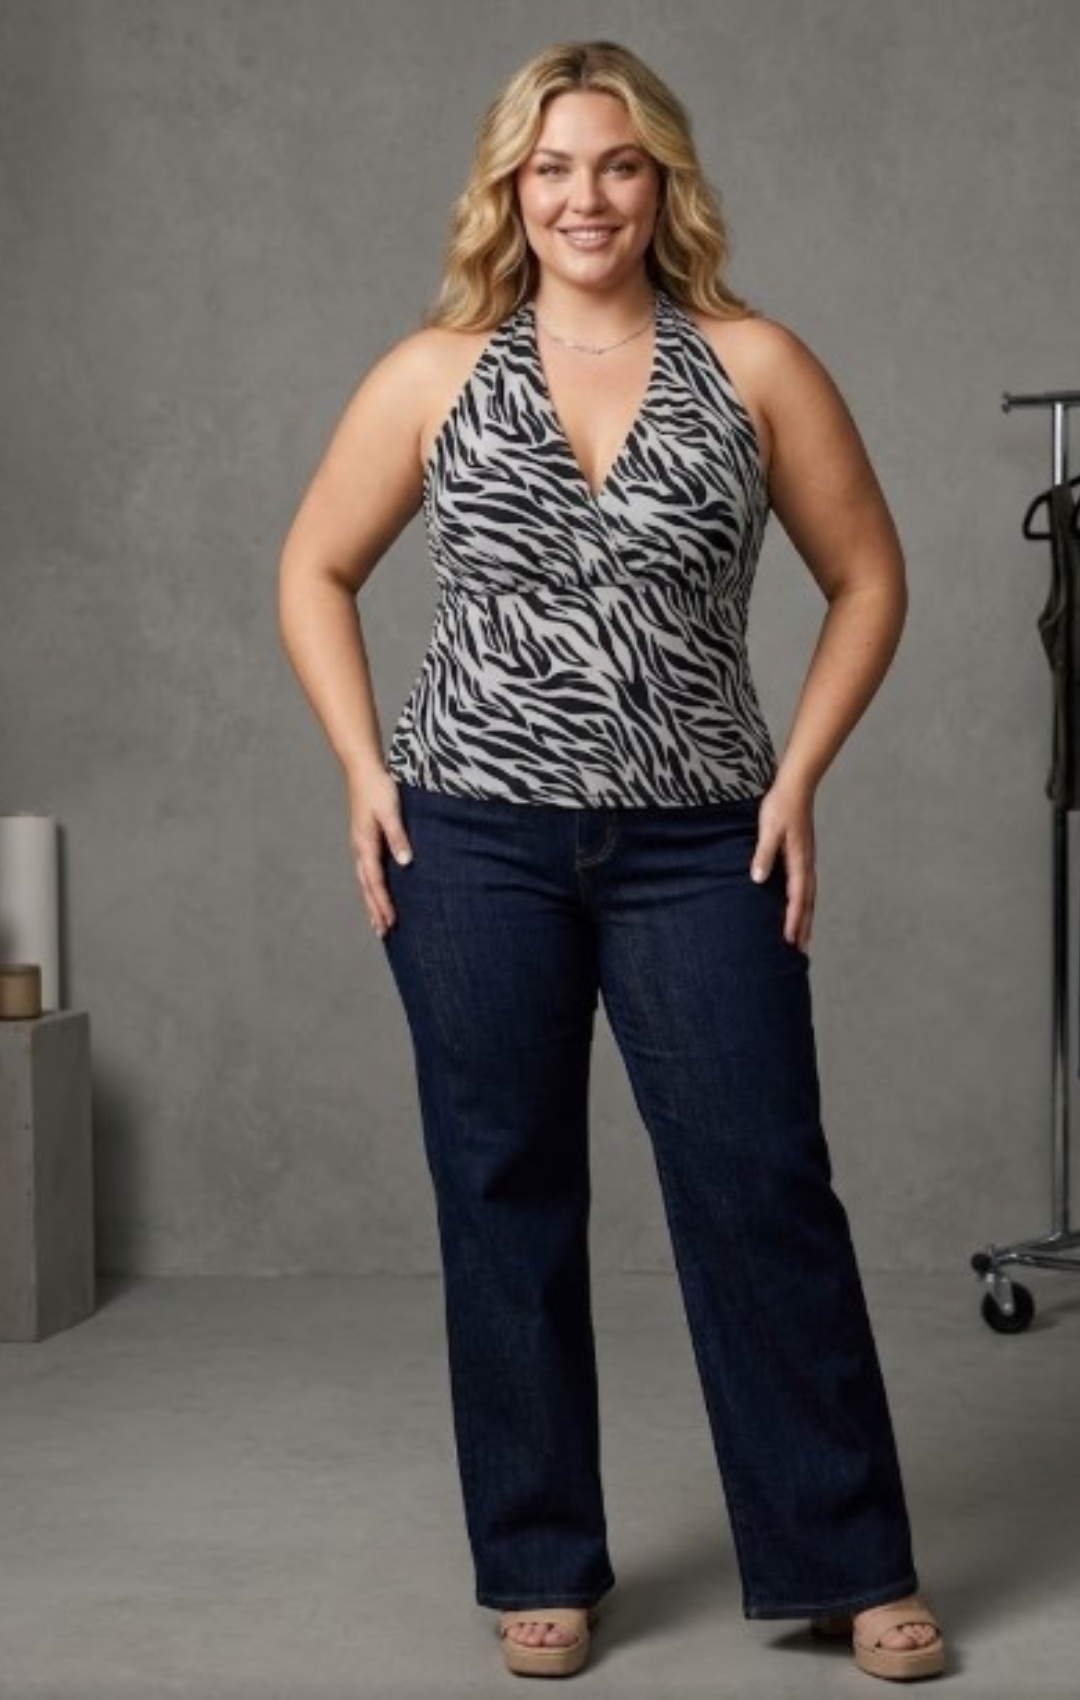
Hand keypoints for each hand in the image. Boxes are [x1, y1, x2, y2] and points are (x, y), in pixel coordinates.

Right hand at [348, 767, 412, 936]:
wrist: (363, 770)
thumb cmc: (378, 788)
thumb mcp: (391, 811)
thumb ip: (398, 837)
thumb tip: (405, 863)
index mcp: (365, 844)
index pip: (375, 882)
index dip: (383, 903)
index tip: (391, 922)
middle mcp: (360, 849)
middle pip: (367, 888)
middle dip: (375, 911)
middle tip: (383, 933)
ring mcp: (360, 846)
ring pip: (365, 882)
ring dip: (372, 903)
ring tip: (378, 923)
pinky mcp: (364, 841)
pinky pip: (367, 871)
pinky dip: (371, 888)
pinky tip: (377, 894)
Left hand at [750, 778, 816, 950]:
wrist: (796, 787)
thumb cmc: (780, 807)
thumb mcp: (768, 830)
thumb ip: (764, 854)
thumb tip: (758, 879)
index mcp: (799, 861)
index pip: (797, 898)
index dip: (793, 920)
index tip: (790, 941)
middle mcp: (806, 864)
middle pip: (807, 902)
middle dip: (804, 926)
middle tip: (800, 951)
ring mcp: (807, 861)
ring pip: (809, 896)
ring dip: (806, 917)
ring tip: (804, 937)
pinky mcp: (803, 856)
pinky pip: (806, 886)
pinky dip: (805, 902)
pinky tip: (800, 907)